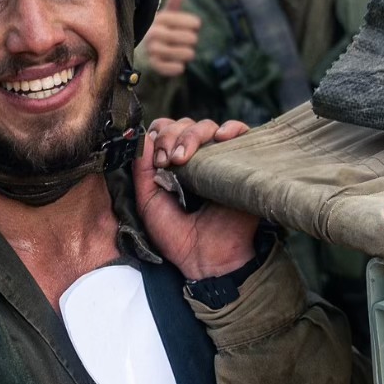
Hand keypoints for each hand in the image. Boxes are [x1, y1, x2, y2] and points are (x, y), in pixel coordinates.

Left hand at [134, 116, 257, 279]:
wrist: (204, 258)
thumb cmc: (176, 235)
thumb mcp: (148, 201)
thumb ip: (141, 170)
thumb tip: (142, 135)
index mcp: (172, 164)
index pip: (165, 131)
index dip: (158, 136)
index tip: (156, 160)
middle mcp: (196, 158)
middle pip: (184, 125)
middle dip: (172, 136)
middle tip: (168, 159)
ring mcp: (219, 160)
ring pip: (207, 127)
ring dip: (193, 135)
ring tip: (184, 157)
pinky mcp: (242, 164)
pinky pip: (242, 133)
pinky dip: (232, 128)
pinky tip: (221, 137)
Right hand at [142, 0, 200, 77]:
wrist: (134, 52)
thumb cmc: (156, 30)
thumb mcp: (164, 14)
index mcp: (161, 18)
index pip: (194, 23)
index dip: (195, 26)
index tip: (191, 27)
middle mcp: (155, 33)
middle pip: (192, 39)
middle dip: (191, 41)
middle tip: (185, 42)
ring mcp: (153, 51)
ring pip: (187, 54)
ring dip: (187, 54)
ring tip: (182, 53)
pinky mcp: (153, 66)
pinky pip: (177, 69)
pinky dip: (179, 67)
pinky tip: (175, 64)